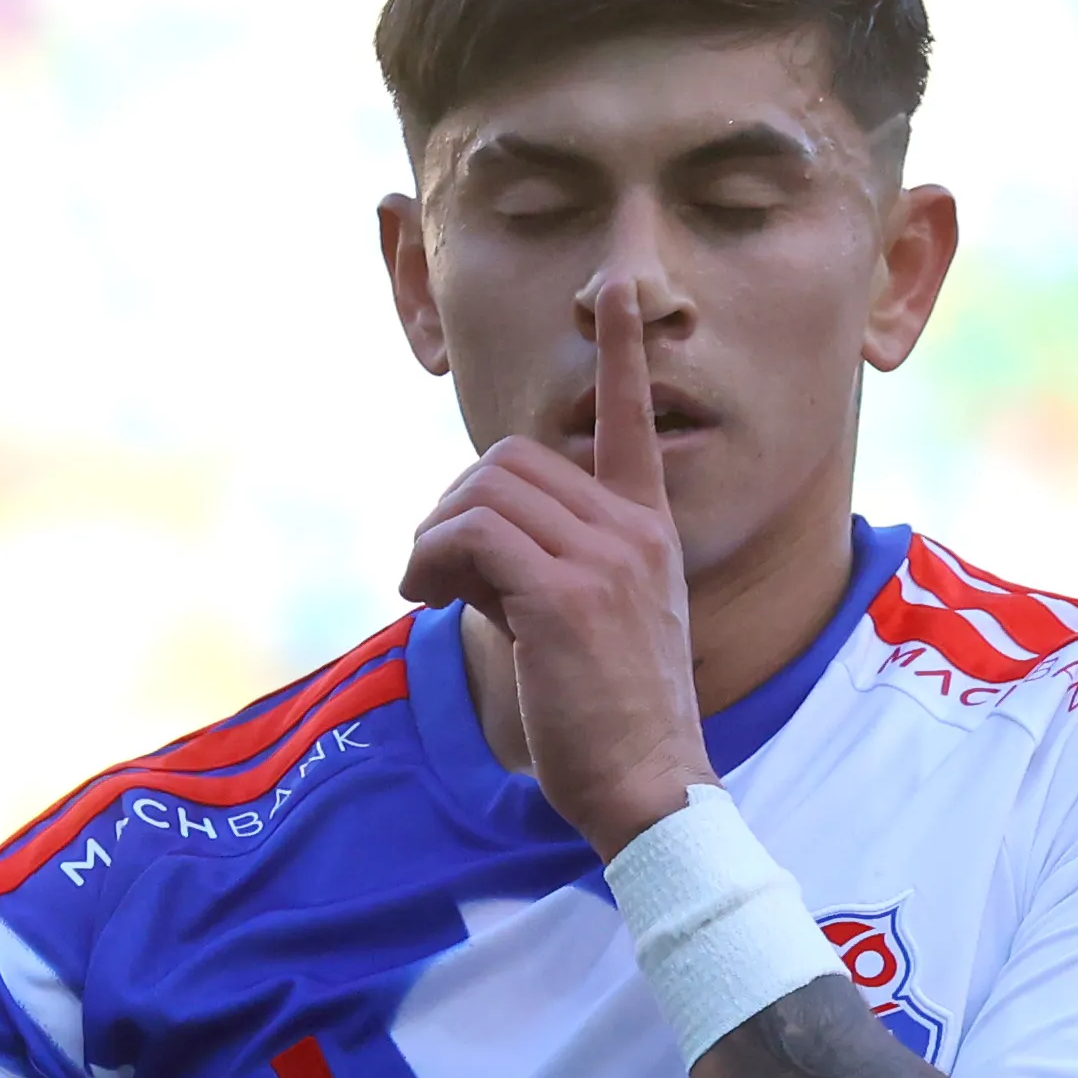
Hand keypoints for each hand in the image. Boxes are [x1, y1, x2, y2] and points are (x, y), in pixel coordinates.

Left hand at [398, 278, 706, 855]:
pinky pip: (472, 536)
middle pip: (512, 459)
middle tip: (440, 569)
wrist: (649, 787)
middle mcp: (630, 531)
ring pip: (486, 491)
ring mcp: (602, 560)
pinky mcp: (563, 598)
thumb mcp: (585, 625)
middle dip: (457, 505)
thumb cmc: (609, 721)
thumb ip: (536, 564)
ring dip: (435, 536)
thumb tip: (458, 544)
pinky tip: (427, 596)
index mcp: (647, 530)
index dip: (622, 353)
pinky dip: (433, 559)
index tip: (616, 289)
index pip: (633, 422)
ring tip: (430, 589)